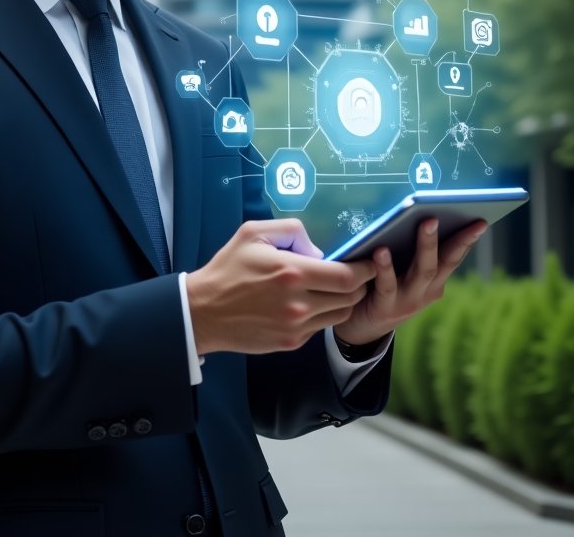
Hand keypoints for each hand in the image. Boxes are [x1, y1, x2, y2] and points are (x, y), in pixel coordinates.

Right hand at [186, 219, 376, 355]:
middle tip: (356, 273)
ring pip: (339, 314)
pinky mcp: (291, 342)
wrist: (203, 311)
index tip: (370, 262)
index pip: (346, 276)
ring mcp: (295, 327)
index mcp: (291, 272)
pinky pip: (320, 327)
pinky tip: (310, 303)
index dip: (365, 269)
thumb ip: (291, 231)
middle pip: (350, 297)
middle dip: (359, 284)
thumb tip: (318, 250)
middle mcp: (298, 303)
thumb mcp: (253, 233)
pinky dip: (323, 314)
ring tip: (334, 288)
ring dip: (344, 301)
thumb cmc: (228, 268)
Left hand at [332, 217, 486, 346]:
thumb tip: (409, 213)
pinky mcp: (386, 308)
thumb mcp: (401, 271)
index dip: (468, 239)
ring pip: (423, 271)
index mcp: (434, 281)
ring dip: (426, 246)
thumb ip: (407, 251)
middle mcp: (426, 291)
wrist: (361, 328)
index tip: (481, 221)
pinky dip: (386, 268)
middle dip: (456, 239)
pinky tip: (381, 251)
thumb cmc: (379, 288)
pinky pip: (388, 285)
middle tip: (460, 215)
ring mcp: (409, 300)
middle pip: (445, 262)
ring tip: (426, 222)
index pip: (454, 256)